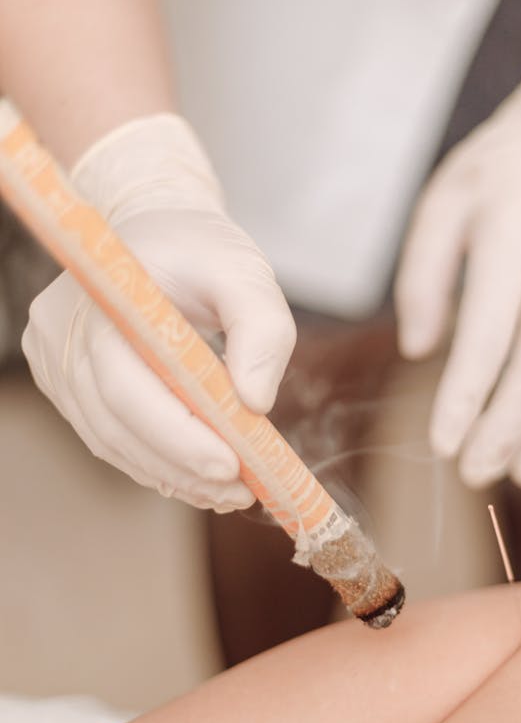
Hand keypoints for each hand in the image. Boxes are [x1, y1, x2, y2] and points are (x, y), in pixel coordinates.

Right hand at [22, 115, 295, 510]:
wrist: (155, 231)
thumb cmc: (200, 249)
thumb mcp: (246, 272)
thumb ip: (263, 328)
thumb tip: (257, 402)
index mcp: (103, 298)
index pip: (128, 384)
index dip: (176, 434)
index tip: (231, 465)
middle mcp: (63, 333)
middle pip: (116, 423)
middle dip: (183, 465)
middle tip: (241, 491)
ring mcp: (56, 362)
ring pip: (110, 440)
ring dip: (172, 473)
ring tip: (230, 491)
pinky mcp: (65, 383)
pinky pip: (108, 437)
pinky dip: (155, 462)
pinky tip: (198, 476)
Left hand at [395, 25, 520, 487]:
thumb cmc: (500, 168)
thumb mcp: (442, 203)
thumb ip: (422, 278)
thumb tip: (416, 349)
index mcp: (508, 251)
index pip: (487, 342)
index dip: (465, 400)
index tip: (442, 444)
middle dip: (504, 431)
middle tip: (474, 473)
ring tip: (516, 470)